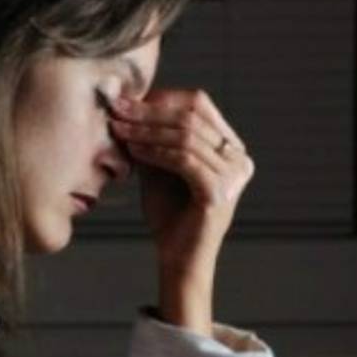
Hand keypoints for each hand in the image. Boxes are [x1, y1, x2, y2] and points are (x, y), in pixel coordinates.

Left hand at [108, 88, 253, 333]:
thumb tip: (129, 101)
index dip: (163, 98)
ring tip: (120, 131)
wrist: (178, 258)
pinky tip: (134, 151)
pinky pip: (185, 159)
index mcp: (232, 149)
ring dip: (147, 131)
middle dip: (149, 112)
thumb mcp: (162, 165)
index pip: (200, 105)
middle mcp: (240, 160)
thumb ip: (156, 136)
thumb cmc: (170, 214)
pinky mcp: (220, 192)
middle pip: (193, 117)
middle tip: (117, 110)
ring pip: (187, 137)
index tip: (126, 101)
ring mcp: (234, 176)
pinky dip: (156, 151)